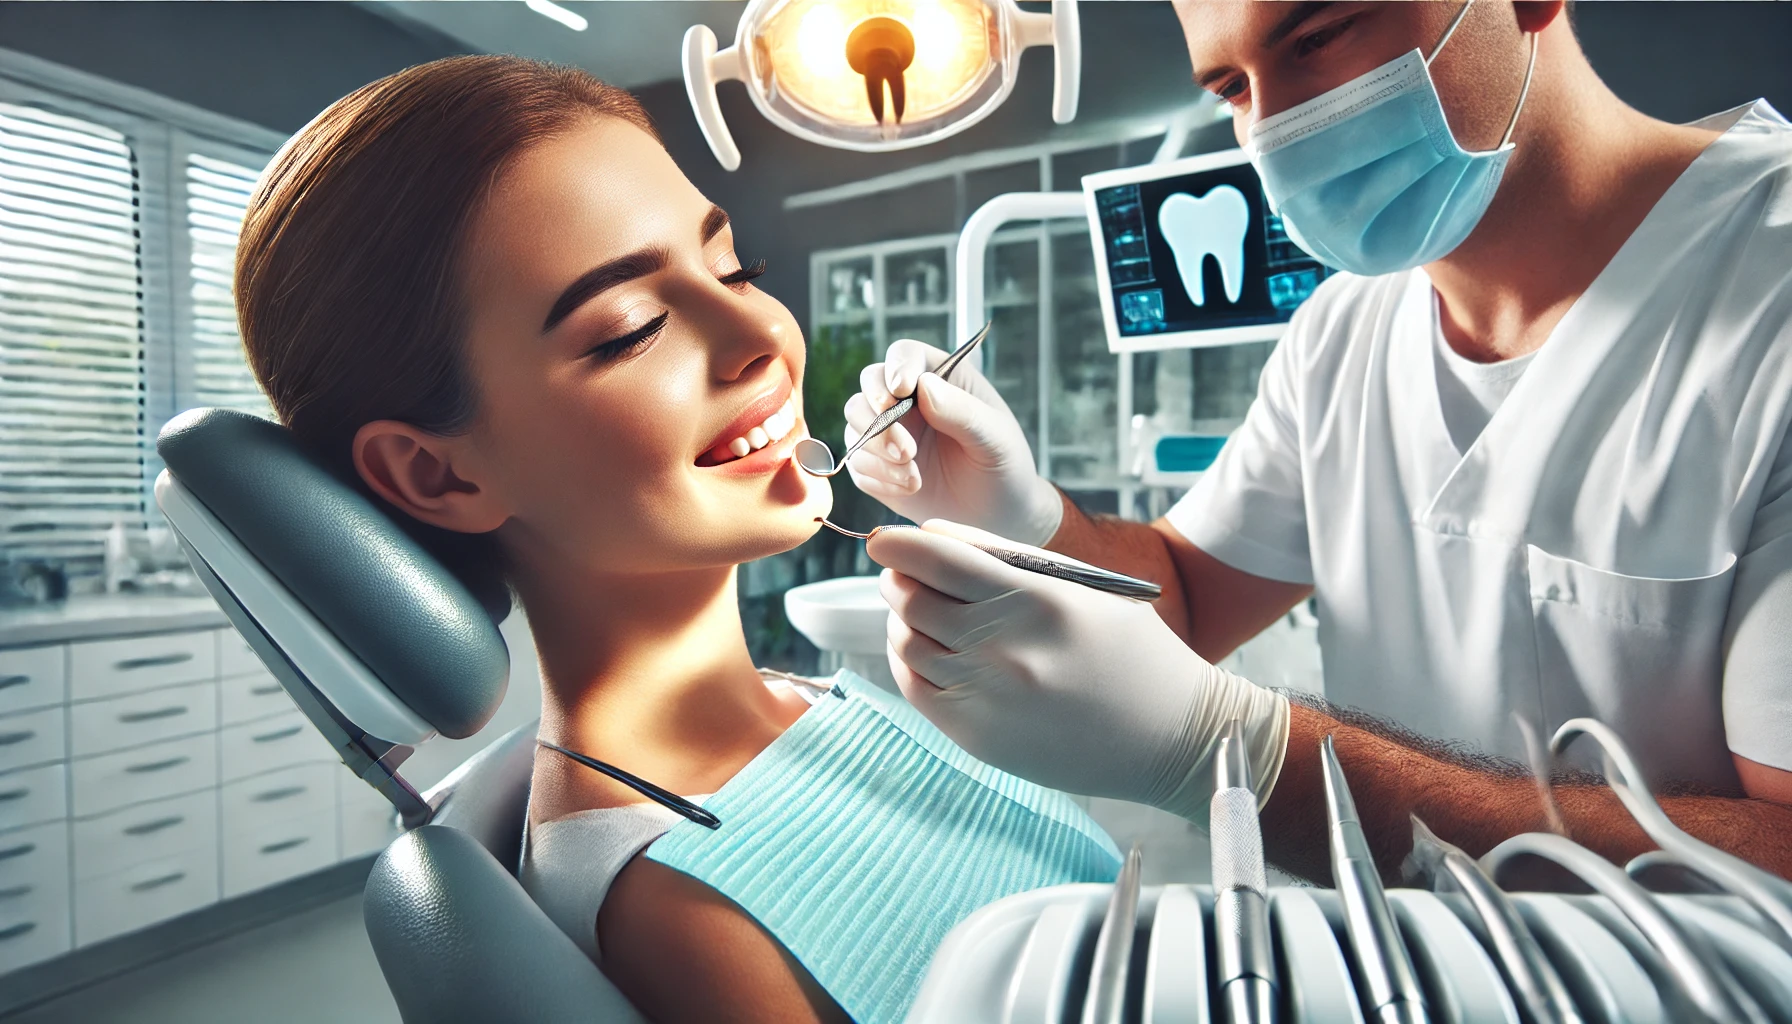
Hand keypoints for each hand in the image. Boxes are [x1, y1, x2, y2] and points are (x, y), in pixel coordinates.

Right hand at [844, 339, 1062, 545]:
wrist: (997, 515)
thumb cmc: (1003, 466)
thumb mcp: (995, 438)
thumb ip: (963, 411)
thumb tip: (924, 387)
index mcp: (940, 378)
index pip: (905, 354)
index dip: (897, 367)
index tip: (901, 391)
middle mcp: (907, 400)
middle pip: (868, 385)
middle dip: (876, 416)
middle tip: (906, 450)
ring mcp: (888, 432)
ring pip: (855, 424)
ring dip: (877, 451)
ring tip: (914, 478)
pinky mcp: (876, 466)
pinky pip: (856, 464)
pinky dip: (878, 478)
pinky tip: (910, 488)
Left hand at [867, 519, 1290, 824]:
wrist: (1172, 737)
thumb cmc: (1133, 653)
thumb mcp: (1083, 587)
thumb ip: (1006, 557)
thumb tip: (933, 536)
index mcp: (1035, 601)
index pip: (935, 558)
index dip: (898, 544)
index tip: (885, 539)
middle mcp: (1004, 649)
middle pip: (909, 599)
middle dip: (899, 579)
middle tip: (907, 574)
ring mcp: (987, 698)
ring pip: (905, 643)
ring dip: (904, 621)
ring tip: (925, 614)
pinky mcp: (978, 737)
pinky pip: (915, 688)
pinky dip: (910, 662)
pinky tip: (931, 651)